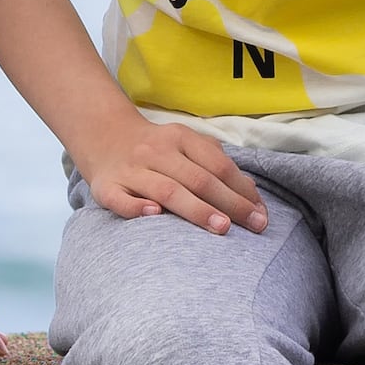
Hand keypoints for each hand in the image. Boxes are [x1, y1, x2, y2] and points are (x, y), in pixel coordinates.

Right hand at [72, 114, 269, 235]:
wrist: (103, 136)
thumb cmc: (156, 148)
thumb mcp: (186, 143)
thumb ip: (216, 162)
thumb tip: (250, 191)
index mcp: (179, 137)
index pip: (218, 165)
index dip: (243, 189)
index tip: (261, 214)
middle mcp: (155, 151)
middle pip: (198, 179)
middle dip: (230, 203)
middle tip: (254, 225)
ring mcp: (130, 169)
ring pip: (166, 190)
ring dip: (196, 209)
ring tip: (221, 228)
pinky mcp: (106, 187)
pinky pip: (120, 199)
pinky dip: (137, 208)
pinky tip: (155, 215)